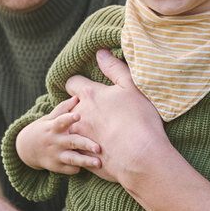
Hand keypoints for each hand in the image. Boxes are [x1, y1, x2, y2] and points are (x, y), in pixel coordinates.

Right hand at [16, 96, 101, 173]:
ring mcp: (55, 155)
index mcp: (53, 127)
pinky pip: (70, 169)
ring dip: (86, 161)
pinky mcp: (56, 167)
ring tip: (99, 163)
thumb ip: (63, 108)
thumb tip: (77, 96)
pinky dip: (78, 168)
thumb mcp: (49, 118)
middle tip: (98, 148)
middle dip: (85, 145)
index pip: (61, 121)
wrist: (25, 149)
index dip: (69, 118)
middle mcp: (55, 141)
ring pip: (72, 159)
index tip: (78, 115)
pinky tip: (86, 166)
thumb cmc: (44, 129)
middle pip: (72, 142)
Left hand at [64, 50, 171, 188]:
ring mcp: (77, 137)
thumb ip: (114, 68)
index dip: (79, 84)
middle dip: (79, 108)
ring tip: (96, 133)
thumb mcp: (132, 87)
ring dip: (79, 129)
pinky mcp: (80, 156)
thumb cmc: (139, 120)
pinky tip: (96, 150)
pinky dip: (82, 148)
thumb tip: (100, 53)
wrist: (140, 158)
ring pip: (70, 129)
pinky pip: (75, 149)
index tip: (88, 89)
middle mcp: (78, 114)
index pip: (72, 83)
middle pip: (70, 107)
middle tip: (97, 112)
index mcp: (90, 95)